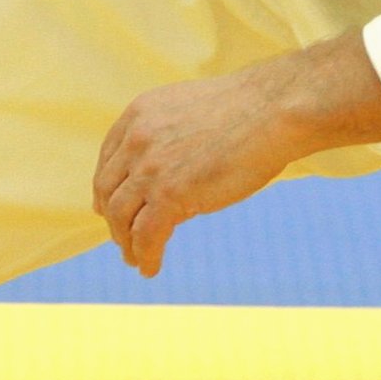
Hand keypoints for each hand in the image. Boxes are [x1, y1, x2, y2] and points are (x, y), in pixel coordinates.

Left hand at [94, 32, 380, 275]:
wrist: (273, 110)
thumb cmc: (248, 110)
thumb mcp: (192, 113)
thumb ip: (169, 136)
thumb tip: (168, 170)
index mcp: (140, 114)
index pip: (109, 158)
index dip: (108, 187)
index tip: (109, 205)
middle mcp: (137, 139)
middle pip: (107, 189)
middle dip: (112, 218)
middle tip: (122, 238)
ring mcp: (150, 168)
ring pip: (120, 216)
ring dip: (125, 242)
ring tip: (135, 259)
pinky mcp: (170, 195)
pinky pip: (145, 236)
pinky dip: (144, 256)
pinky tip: (150, 268)